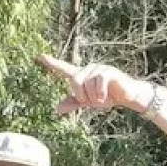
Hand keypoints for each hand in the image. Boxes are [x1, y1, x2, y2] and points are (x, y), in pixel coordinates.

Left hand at [37, 53, 152, 115]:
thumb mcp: (88, 102)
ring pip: (87, 84)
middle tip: (93, 102)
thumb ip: (74, 103)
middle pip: (74, 81)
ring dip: (95, 97)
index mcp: (81, 76)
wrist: (128, 97)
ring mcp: (98, 69)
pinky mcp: (107, 71)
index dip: (51, 63)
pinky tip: (107, 96)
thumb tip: (57, 109)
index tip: (39, 56)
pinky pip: (98, 83)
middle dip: (83, 95)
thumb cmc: (108, 97)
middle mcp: (88, 69)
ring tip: (103, 99)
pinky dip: (101, 94)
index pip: (64, 68)